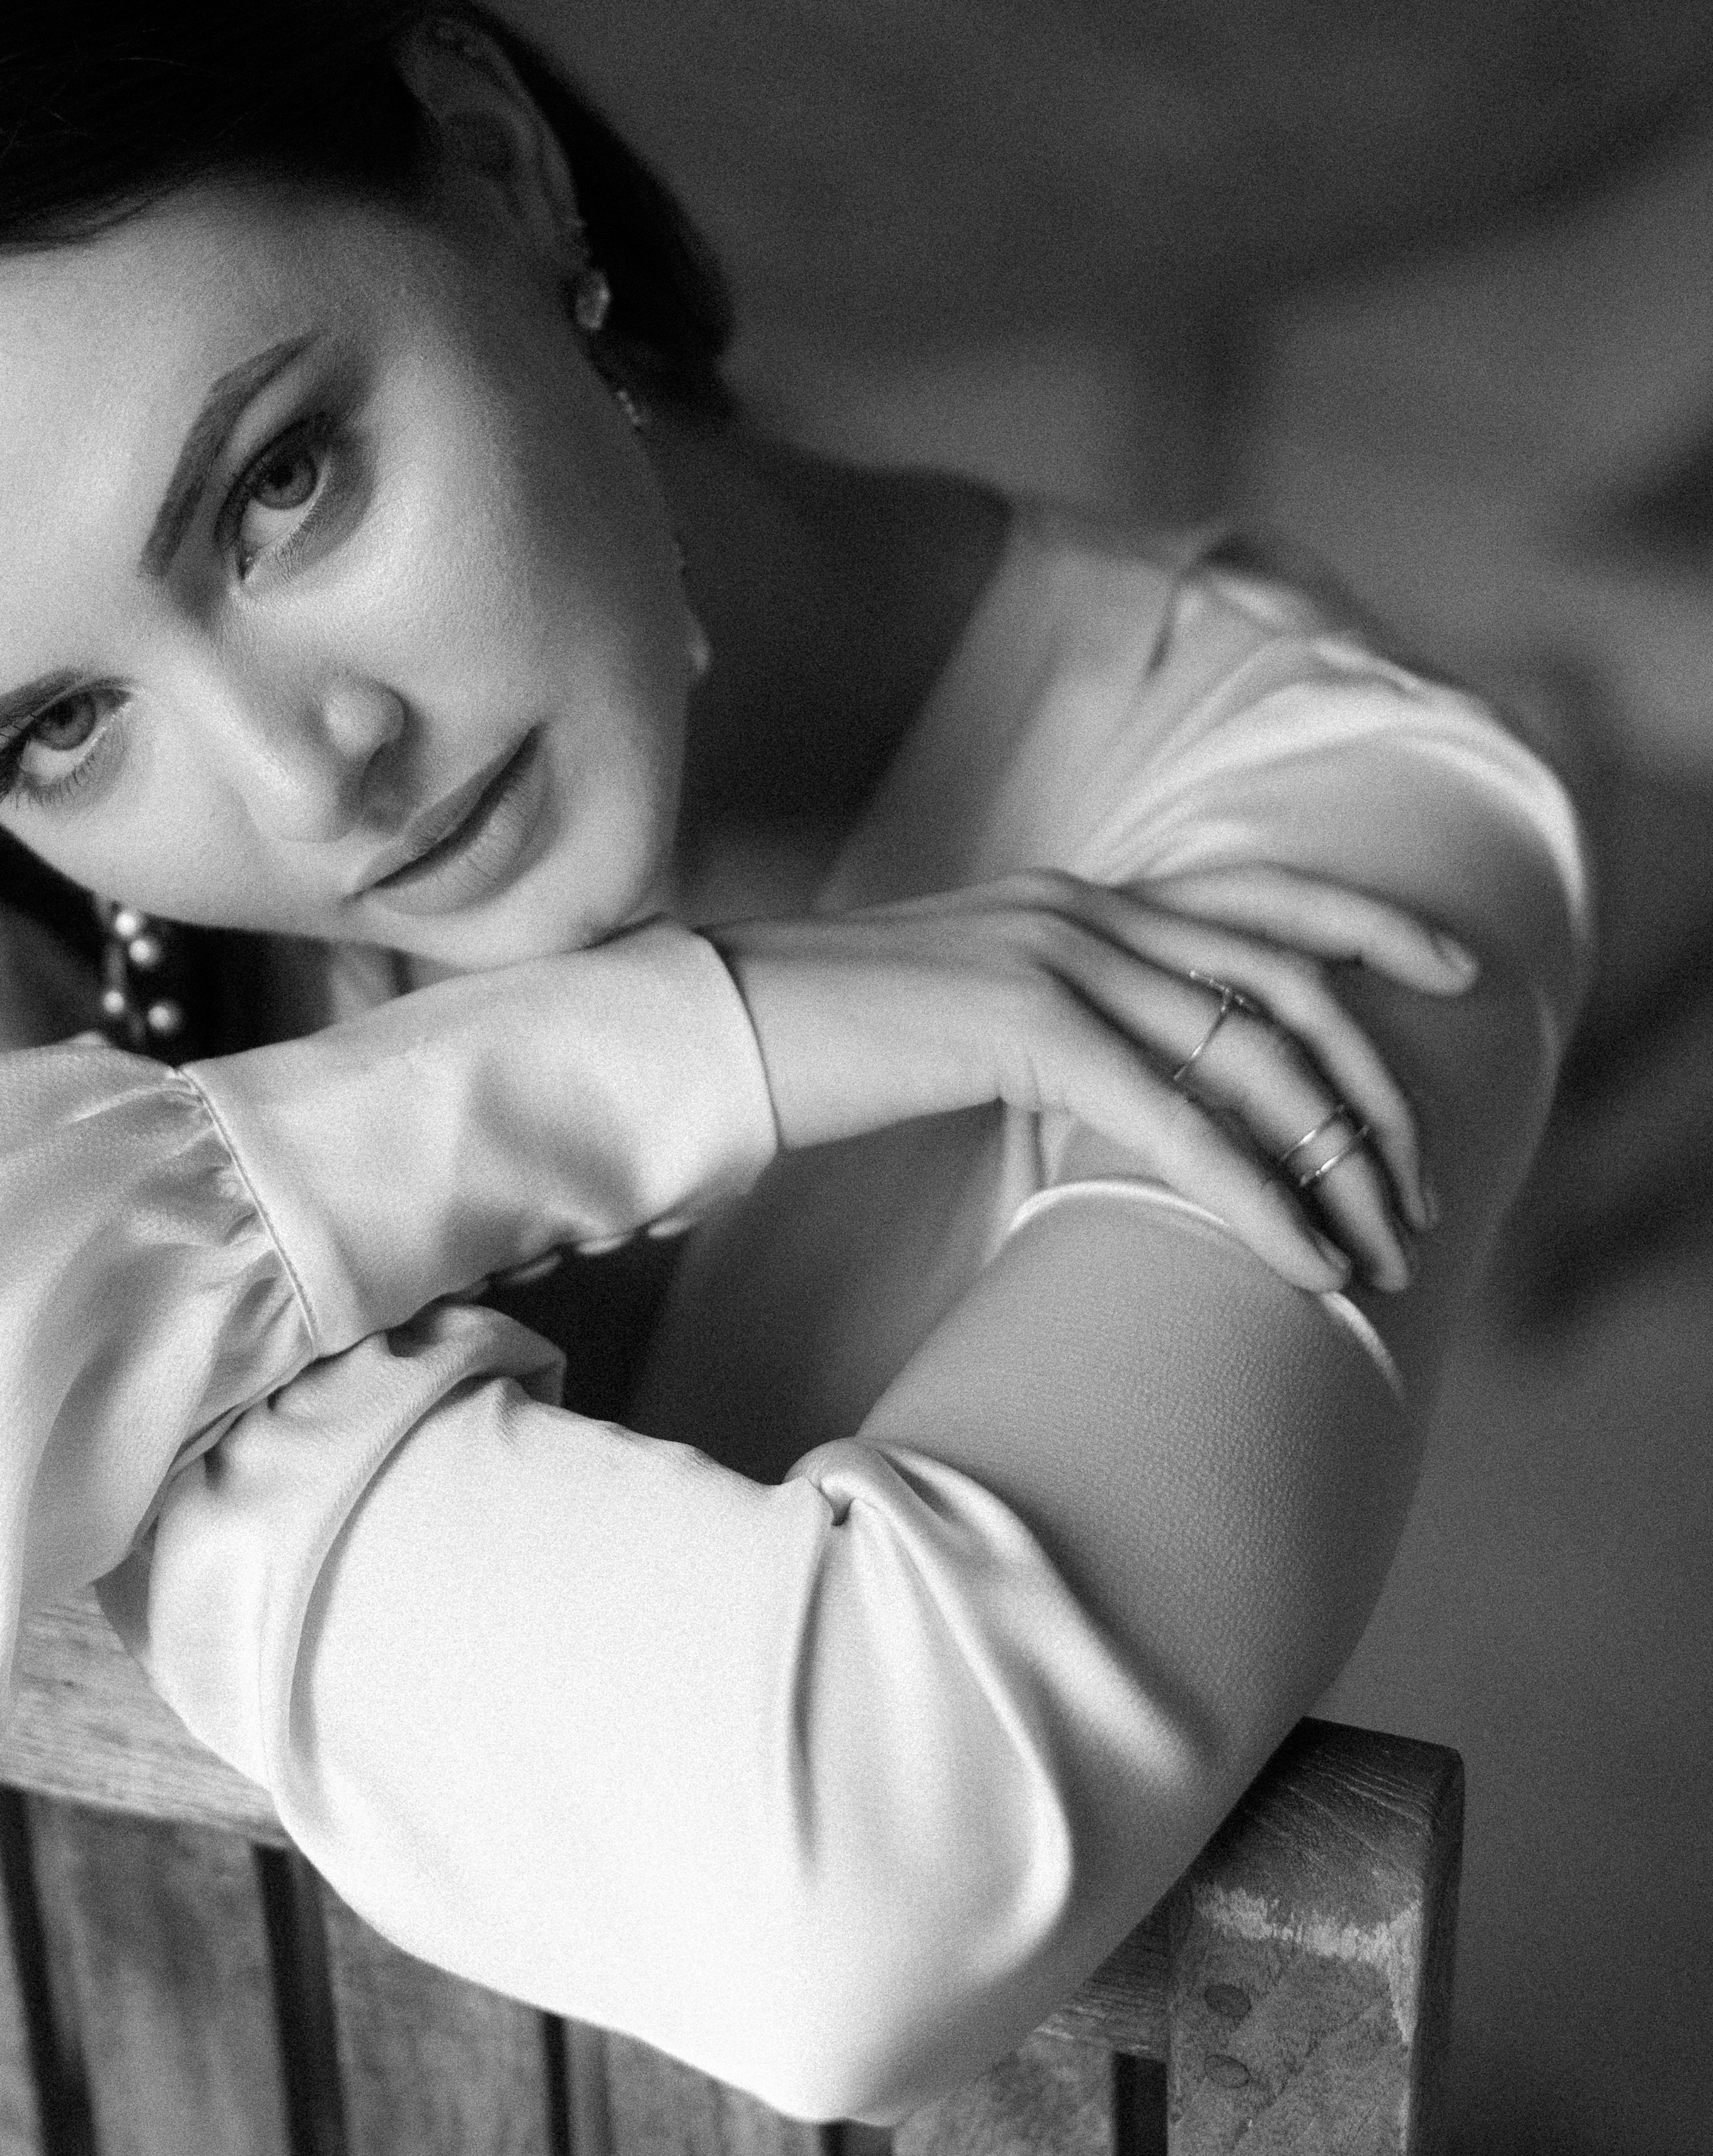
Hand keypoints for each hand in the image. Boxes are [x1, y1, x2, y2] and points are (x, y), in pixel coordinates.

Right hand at [709, 864, 1478, 1294]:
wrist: (703, 1029)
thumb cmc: (812, 1048)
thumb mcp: (958, 1022)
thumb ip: (1050, 1030)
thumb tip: (1120, 1095)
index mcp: (1069, 898)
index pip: (1255, 895)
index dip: (1369, 923)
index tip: (1452, 971)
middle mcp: (1079, 906)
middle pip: (1287, 975)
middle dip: (1375, 1089)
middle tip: (1417, 1191)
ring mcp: (1054, 955)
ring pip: (1256, 1047)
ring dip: (1337, 1159)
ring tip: (1377, 1252)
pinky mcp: (1023, 1024)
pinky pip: (1179, 1117)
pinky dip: (1257, 1195)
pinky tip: (1299, 1259)